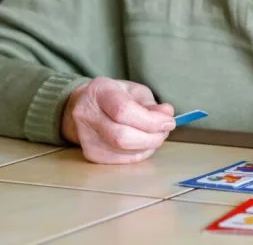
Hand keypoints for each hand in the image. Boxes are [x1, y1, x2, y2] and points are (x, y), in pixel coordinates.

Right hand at [61, 77, 175, 163]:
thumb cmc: (114, 96)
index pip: (123, 111)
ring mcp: (86, 137)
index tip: (169, 122)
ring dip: (148, 146)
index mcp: (99, 92)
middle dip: (152, 137)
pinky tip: (145, 144)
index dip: (151, 121)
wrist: (84, 106)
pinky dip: (140, 153)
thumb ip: (151, 104)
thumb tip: (167, 116)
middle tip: (165, 131)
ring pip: (123, 151)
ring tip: (156, 135)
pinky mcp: (91, 154)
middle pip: (122, 137)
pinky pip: (122, 160)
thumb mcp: (134, 91)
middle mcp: (87, 115)